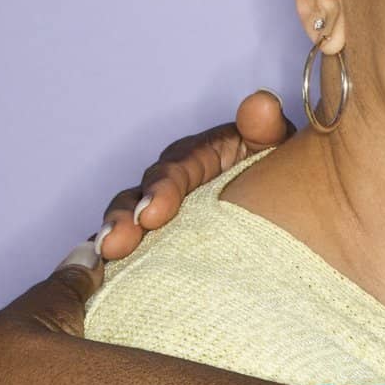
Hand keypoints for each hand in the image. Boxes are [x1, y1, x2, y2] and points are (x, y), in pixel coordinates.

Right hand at [98, 90, 293, 260]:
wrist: (288, 208)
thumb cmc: (276, 172)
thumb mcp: (275, 147)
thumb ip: (267, 127)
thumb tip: (262, 104)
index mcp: (197, 157)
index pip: (174, 169)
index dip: (162, 190)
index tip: (153, 214)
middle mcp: (170, 183)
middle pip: (138, 198)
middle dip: (124, 221)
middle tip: (116, 245)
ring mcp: (159, 214)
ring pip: (125, 225)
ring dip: (112, 241)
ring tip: (105, 261)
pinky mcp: (156, 243)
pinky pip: (128, 252)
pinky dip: (109, 264)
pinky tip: (97, 280)